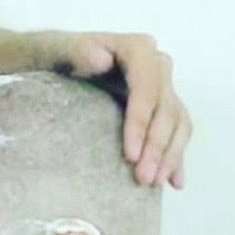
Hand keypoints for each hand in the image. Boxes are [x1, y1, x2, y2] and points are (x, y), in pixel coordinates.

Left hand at [46, 32, 191, 188]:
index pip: (146, 88)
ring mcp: (162, 89)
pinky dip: (176, 158)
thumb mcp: (57, 52)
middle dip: (156, 147)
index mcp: (137, 50)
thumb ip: (75, 52)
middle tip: (143, 178)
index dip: (141, 123)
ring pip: (177, 124)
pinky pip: (177, 133)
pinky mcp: (162, 109)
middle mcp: (156, 66)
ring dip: (169, 157)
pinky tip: (174, 182)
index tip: (130, 155)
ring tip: (154, 183)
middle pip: (165, 110)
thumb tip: (100, 58)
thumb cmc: (58, 59)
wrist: (61, 66)